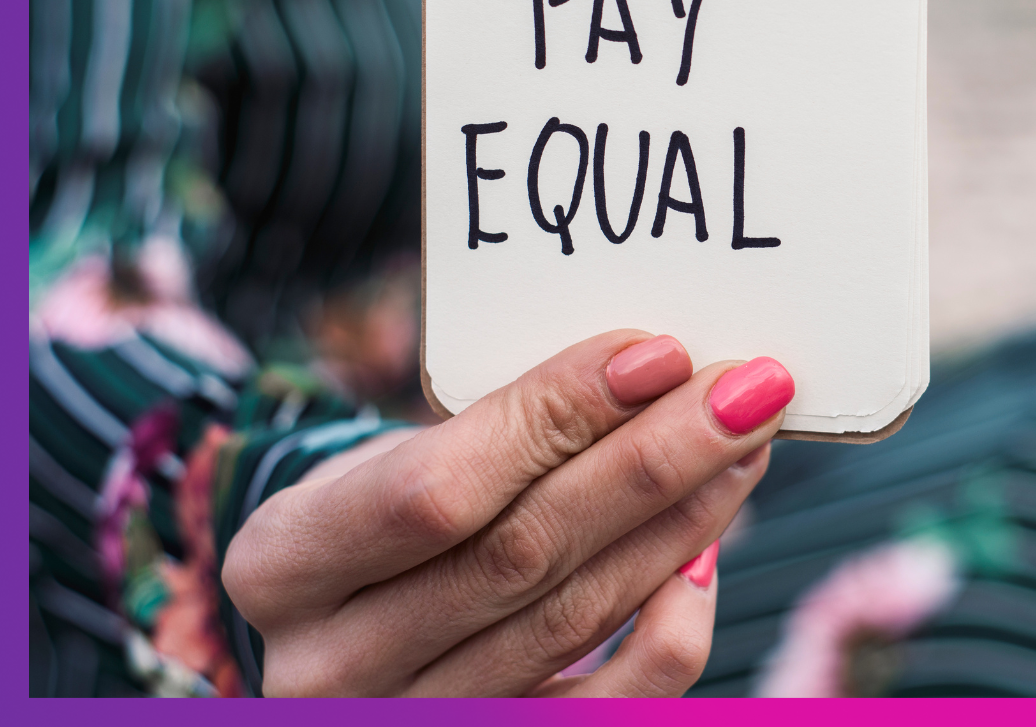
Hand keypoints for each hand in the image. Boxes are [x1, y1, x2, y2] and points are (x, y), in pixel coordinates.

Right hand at [222, 331, 793, 695]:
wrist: (342, 616)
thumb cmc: (376, 509)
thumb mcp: (391, 454)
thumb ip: (496, 430)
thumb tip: (649, 370)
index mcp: (284, 561)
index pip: (434, 487)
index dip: (554, 416)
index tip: (657, 352)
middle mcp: (329, 665)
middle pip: (522, 553)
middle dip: (651, 459)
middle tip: (746, 390)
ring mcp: (409, 724)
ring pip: (573, 619)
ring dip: (679, 520)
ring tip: (743, 444)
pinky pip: (603, 711)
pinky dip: (669, 631)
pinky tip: (705, 549)